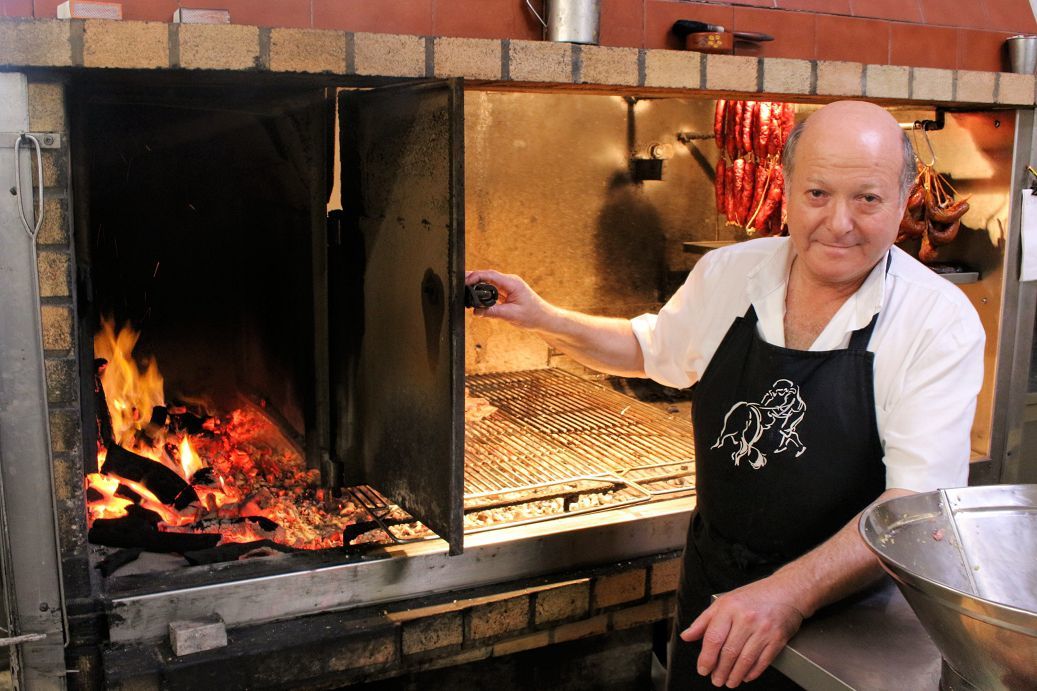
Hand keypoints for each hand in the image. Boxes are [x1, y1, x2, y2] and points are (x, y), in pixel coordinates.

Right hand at [465, 269, 552, 330]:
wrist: (545, 319)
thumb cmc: (533, 316)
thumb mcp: (511, 315)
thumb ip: (492, 312)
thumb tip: (476, 311)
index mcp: (512, 283)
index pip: (490, 275)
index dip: (476, 276)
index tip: (465, 282)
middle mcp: (510, 282)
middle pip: (487, 276)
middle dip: (473, 278)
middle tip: (459, 282)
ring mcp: (508, 286)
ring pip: (489, 282)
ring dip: (477, 284)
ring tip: (464, 288)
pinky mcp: (507, 292)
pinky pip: (492, 289)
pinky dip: (483, 291)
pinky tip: (475, 295)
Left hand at [680, 578, 804, 686]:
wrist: (786, 591)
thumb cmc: (754, 596)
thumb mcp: (724, 601)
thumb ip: (704, 620)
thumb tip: (687, 636)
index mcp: (729, 608)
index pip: (713, 638)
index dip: (707, 658)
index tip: (703, 669)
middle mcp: (746, 618)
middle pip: (729, 652)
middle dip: (720, 671)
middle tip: (716, 680)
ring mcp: (763, 629)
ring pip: (745, 660)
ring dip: (735, 675)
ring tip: (729, 682)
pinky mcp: (778, 639)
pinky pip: (762, 661)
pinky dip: (752, 672)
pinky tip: (746, 676)